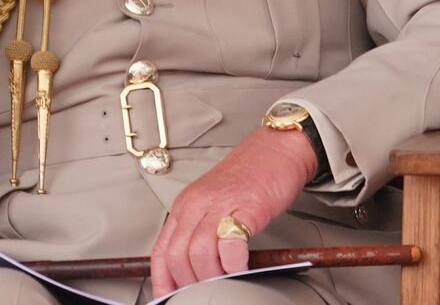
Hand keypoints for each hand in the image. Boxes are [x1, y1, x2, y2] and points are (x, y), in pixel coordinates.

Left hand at [150, 128, 316, 296]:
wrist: (278, 148)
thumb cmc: (251, 176)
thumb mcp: (215, 202)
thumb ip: (201, 231)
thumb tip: (194, 268)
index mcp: (186, 205)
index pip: (161, 251)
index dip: (162, 281)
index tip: (168, 298)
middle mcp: (198, 204)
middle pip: (177, 256)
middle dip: (188, 283)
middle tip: (202, 293)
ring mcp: (222, 204)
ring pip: (198, 253)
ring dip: (210, 277)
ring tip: (223, 283)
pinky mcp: (248, 207)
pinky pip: (231, 244)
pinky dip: (233, 265)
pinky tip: (240, 269)